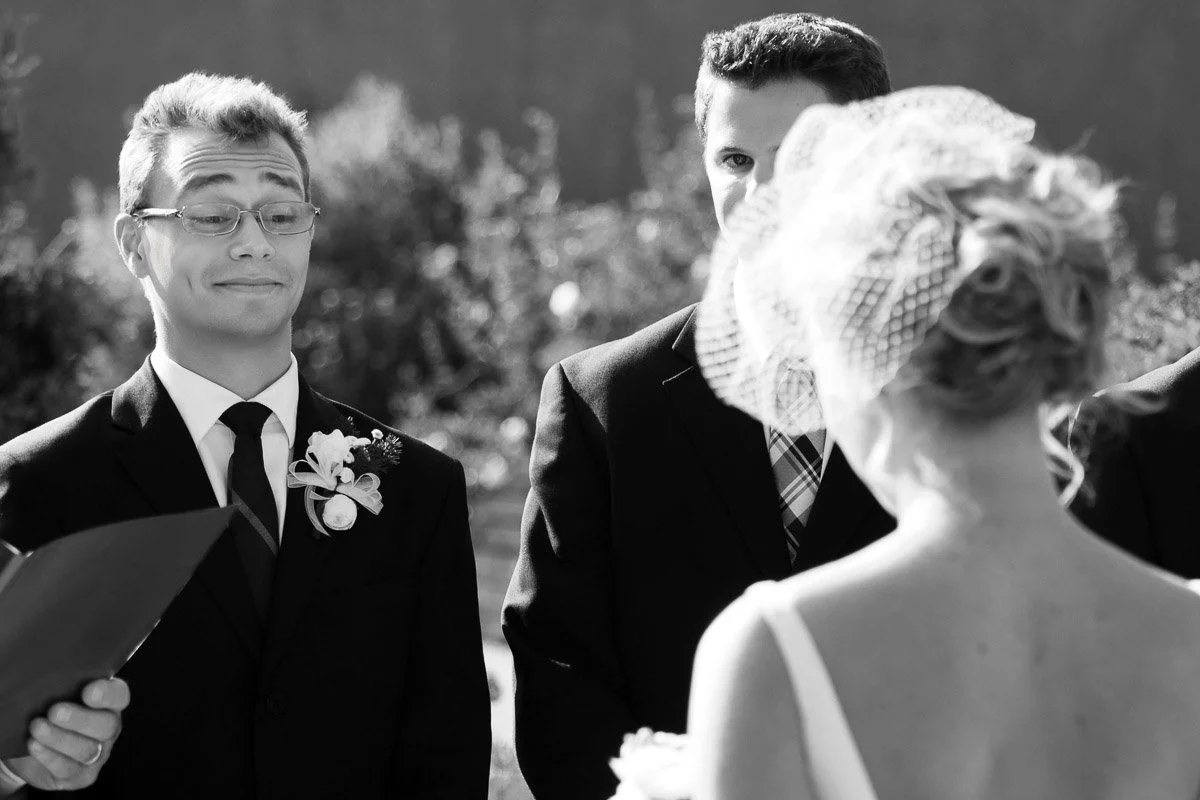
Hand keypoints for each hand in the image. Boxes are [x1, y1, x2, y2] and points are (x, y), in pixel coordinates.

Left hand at [1, 678, 129, 791]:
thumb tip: (49, 674)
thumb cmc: (46, 712)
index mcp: (108, 703)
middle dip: (80, 719)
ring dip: (59, 738)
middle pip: (106, 725)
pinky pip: (68, 768)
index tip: (89, 691)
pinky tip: (34, 745)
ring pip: (87, 749)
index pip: (119, 696)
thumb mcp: (55, 694)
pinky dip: (50, 756)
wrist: (31, 746)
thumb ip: (61, 683)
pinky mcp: (81, 775)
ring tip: (36, 727)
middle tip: (55, 711)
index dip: (108, 694)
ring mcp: (98, 754)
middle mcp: (109, 729)